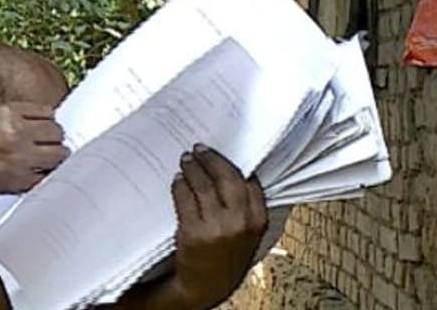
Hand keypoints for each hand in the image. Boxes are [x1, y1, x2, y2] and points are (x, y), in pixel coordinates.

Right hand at [0, 102, 67, 203]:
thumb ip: (10, 120)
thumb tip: (36, 123)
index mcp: (7, 112)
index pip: (47, 111)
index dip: (46, 122)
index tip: (44, 129)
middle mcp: (17, 131)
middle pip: (56, 131)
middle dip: (52, 140)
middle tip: (44, 147)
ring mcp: (20, 156)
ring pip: (59, 153)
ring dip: (53, 158)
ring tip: (40, 163)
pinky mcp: (20, 180)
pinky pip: (46, 176)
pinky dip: (42, 177)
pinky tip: (30, 176)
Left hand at [166, 146, 268, 308]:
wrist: (205, 287)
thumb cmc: (226, 260)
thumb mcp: (249, 235)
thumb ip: (248, 209)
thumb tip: (239, 173)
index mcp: (258, 220)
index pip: (249, 182)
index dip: (234, 164)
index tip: (225, 153)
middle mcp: (240, 222)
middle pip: (226, 177)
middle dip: (211, 159)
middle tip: (199, 149)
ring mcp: (216, 227)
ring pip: (203, 185)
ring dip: (192, 168)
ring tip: (186, 160)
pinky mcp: (194, 232)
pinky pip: (185, 198)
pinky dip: (180, 185)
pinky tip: (178, 180)